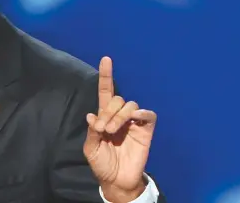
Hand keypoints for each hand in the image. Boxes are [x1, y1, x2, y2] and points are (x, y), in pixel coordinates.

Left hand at [83, 57, 156, 202]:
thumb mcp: (91, 148)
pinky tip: (133, 120)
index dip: (106, 75)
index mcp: (105, 116)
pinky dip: (141, 114)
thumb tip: (93, 116)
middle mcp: (119, 115)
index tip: (106, 59)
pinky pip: (148, 115)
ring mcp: (134, 122)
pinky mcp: (146, 130)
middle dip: (108, 111)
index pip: (106, 91)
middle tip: (103, 129)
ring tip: (112, 131)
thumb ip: (92, 132)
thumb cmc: (103, 163)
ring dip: (119, 115)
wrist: (117, 180)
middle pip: (117, 99)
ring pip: (130, 105)